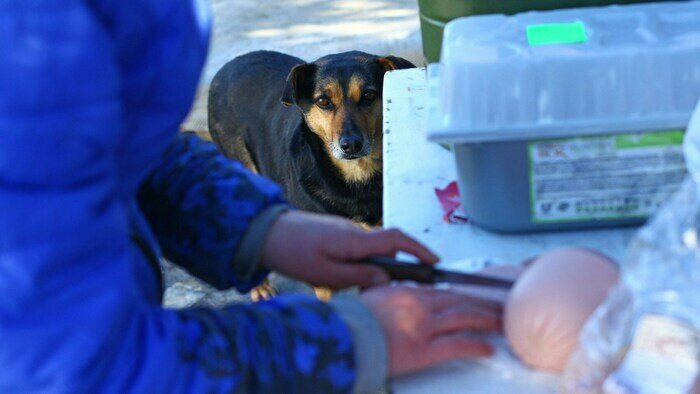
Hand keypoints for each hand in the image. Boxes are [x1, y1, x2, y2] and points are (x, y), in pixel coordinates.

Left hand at [261, 210, 437, 288]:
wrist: (266, 231)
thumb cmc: (291, 252)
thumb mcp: (324, 274)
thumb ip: (357, 277)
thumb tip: (386, 281)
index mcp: (354, 240)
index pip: (397, 240)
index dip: (420, 250)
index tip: (435, 263)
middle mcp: (354, 231)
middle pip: (389, 246)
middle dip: (402, 263)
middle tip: (407, 284)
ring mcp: (347, 231)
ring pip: (373, 249)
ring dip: (377, 266)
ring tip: (365, 286)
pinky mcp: (338, 234)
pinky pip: (360, 248)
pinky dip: (363, 262)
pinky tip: (349, 277)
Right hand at [360, 284, 501, 376]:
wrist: (343, 336)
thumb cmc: (352, 321)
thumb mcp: (373, 297)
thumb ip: (391, 293)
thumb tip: (398, 292)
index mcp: (408, 292)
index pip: (446, 290)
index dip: (467, 294)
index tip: (480, 296)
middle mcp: (421, 305)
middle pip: (461, 301)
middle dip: (484, 304)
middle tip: (502, 308)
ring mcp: (424, 326)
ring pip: (465, 318)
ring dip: (487, 320)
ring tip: (502, 324)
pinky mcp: (423, 350)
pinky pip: (456, 345)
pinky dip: (475, 346)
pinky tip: (488, 349)